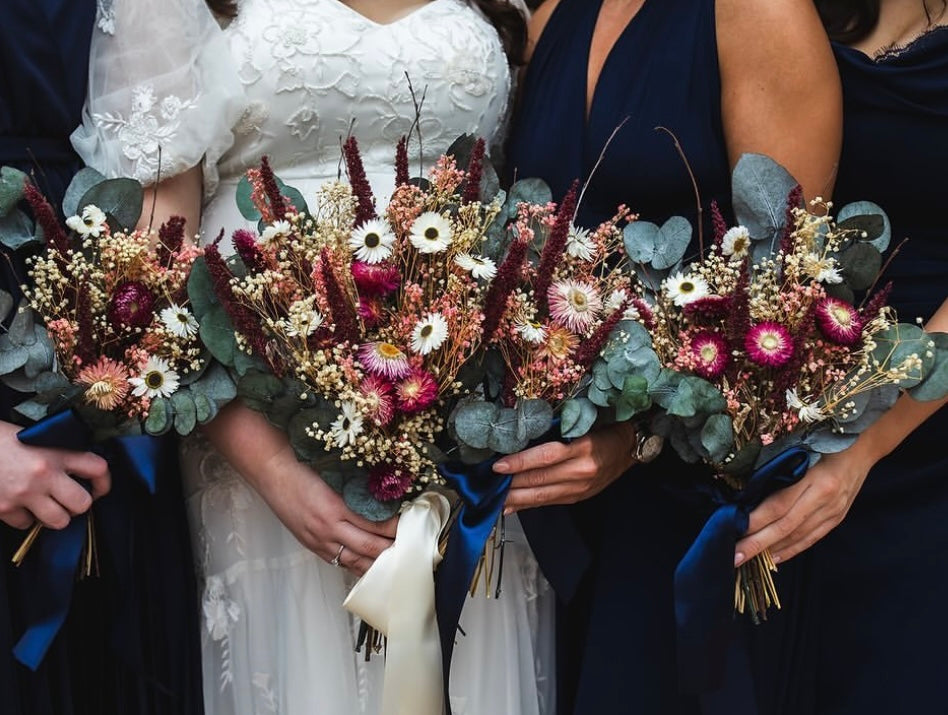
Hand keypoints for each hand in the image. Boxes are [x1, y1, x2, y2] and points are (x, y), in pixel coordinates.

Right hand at [0, 421, 110, 529]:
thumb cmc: (0, 439)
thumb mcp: (34, 436)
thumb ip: (57, 453)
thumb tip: (78, 471)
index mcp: (55, 451)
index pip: (97, 468)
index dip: (104, 482)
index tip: (99, 488)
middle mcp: (44, 474)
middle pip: (82, 503)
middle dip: (79, 504)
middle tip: (70, 500)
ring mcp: (24, 493)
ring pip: (59, 521)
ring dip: (55, 516)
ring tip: (47, 505)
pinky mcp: (4, 508)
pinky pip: (26, 525)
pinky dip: (25, 518)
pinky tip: (19, 504)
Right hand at [257, 448, 397, 575]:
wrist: (273, 472)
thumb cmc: (303, 468)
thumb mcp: (335, 475)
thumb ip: (358, 489)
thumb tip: (385, 497)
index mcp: (337, 506)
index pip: (376, 524)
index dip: (397, 528)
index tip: (412, 525)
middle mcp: (329, 527)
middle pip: (370, 547)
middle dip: (393, 549)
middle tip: (411, 547)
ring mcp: (320, 540)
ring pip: (355, 561)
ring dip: (377, 563)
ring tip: (397, 562)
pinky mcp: (312, 545)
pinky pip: (339, 562)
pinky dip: (357, 566)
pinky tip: (370, 566)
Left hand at [496, 422, 638, 512]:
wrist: (629, 448)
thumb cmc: (604, 429)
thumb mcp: (582, 424)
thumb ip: (555, 432)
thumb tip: (520, 440)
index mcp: (583, 448)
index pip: (545, 457)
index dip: (520, 462)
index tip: (498, 465)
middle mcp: (581, 471)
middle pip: (540, 480)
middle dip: (511, 485)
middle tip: (487, 486)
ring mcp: (580, 487)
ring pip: (542, 496)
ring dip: (515, 499)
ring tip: (494, 499)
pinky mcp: (578, 497)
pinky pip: (549, 502)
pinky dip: (528, 505)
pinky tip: (511, 507)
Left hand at [735, 447, 873, 566]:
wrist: (864, 447)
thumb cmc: (825, 442)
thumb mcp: (801, 448)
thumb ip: (779, 468)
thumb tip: (746, 490)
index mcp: (815, 477)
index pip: (779, 505)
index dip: (756, 521)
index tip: (733, 530)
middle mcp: (825, 498)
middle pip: (786, 526)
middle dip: (758, 543)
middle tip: (735, 556)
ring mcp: (833, 511)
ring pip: (798, 537)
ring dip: (771, 550)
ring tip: (748, 559)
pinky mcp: (837, 519)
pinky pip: (811, 539)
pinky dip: (791, 550)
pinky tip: (774, 558)